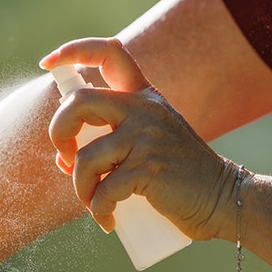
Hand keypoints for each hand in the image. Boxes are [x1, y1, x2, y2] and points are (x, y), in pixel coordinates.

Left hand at [39, 37, 239, 239]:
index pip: (110, 52)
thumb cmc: (179, 176)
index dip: (73, 50)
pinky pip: (104, 191)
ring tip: (95, 205)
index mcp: (144, 96)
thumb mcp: (149, 141)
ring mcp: (147, 137)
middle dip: (58, 132)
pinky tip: (107, 221)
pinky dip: (98, 211)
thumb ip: (112, 138)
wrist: (223, 198)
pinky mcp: (149, 168)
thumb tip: (63, 155)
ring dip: (81, 188)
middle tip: (65, 157)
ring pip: (85, 158)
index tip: (48, 63)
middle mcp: (145, 108)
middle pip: (79, 102)